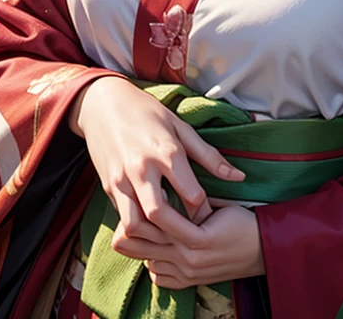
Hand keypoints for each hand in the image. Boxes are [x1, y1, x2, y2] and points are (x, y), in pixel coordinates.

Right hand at [68, 76, 244, 246]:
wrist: (103, 105)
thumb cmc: (147, 113)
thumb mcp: (180, 127)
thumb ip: (209, 155)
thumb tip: (239, 176)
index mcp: (166, 151)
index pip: (191, 194)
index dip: (204, 210)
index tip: (211, 216)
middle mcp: (142, 168)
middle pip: (160, 214)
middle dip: (178, 233)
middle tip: (192, 238)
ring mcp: (121, 180)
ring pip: (135, 224)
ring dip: (153, 236)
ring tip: (170, 236)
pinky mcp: (107, 188)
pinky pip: (121, 219)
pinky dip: (137, 229)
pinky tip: (151, 228)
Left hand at [113, 203, 265, 288]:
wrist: (261, 250)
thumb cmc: (241, 223)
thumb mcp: (218, 208)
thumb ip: (192, 204)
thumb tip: (165, 192)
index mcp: (196, 238)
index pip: (159, 221)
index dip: (146, 206)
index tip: (142, 193)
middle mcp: (188, 260)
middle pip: (145, 245)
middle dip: (135, 227)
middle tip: (132, 209)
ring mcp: (187, 275)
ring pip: (147, 261)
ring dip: (144, 245)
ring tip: (145, 227)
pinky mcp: (188, 283)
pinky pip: (157, 277)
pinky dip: (153, 263)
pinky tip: (159, 248)